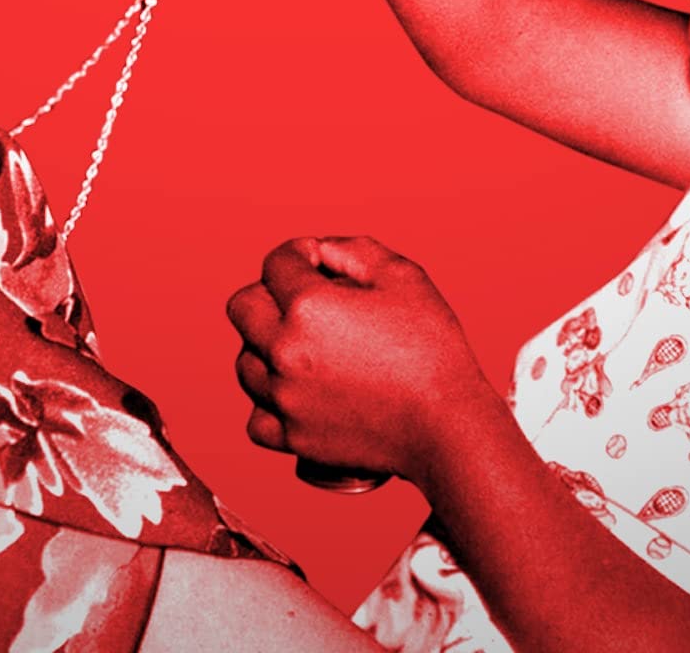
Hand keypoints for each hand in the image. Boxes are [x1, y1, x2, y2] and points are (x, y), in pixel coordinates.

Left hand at [226, 236, 494, 491]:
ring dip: (265, 346)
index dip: (301, 252)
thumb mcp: (402, 275)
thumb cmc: (431, 349)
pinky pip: (256, 417)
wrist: (446, 427)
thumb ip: (352, 250)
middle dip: (270, 293)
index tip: (323, 264)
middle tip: (305, 301)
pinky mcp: (295, 439)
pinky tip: (295, 390)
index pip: (276, 262)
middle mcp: (286, 352)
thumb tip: (321, 252)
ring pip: (244, 362)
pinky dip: (268, 402)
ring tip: (303, 346)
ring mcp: (287, 399)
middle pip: (243, 307)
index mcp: (308, 307)